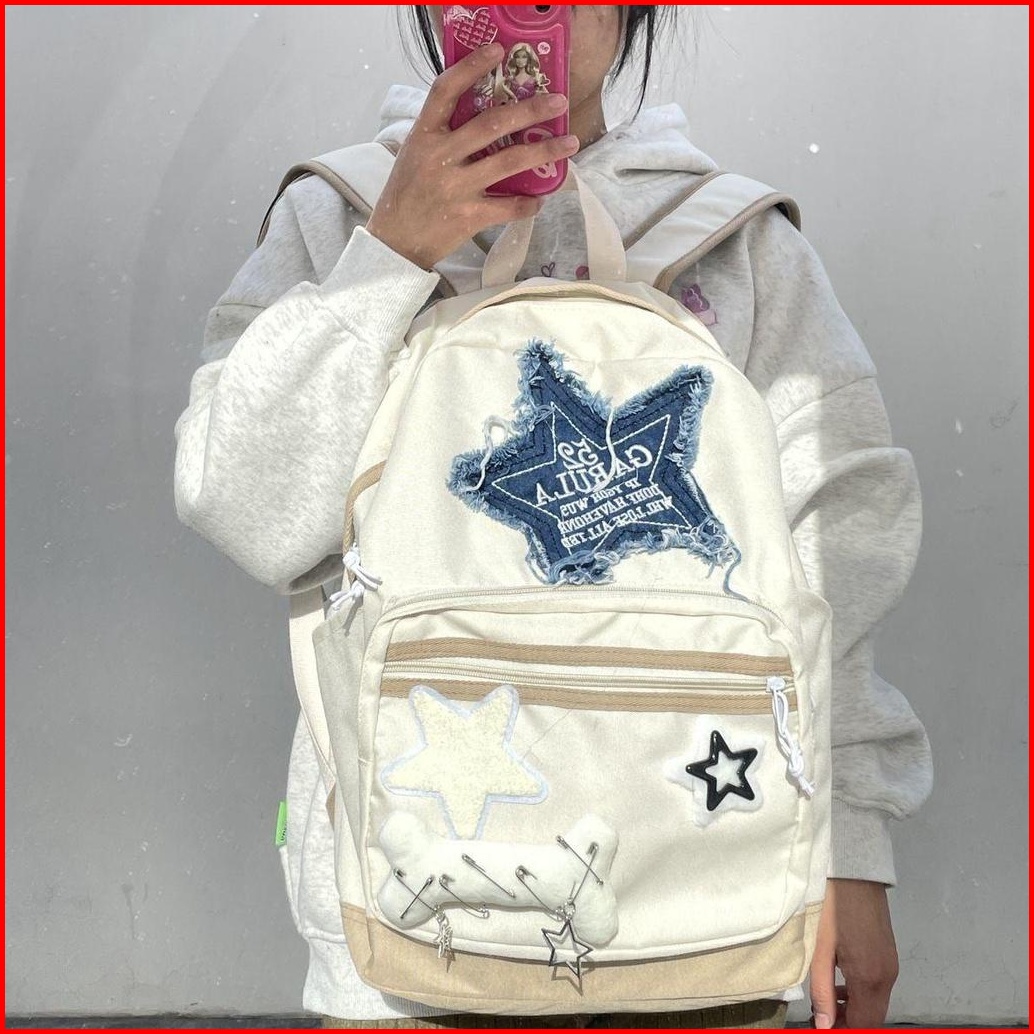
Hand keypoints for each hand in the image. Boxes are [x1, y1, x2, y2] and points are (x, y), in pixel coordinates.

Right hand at [366, 42, 578, 269]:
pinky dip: (528, 204)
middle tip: (558, 101)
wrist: (395, 242)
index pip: (445, 89)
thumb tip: (482, 112)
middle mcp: (440, 156)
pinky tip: (540, 199)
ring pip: (508, 162)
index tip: (498, 50)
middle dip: (529, 110)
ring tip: (569, 142)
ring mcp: (456, 187)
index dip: (472, 66)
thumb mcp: (414, 153)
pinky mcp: (468, 216)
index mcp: (424, 134)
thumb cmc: (406, 193)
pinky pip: (508, 207)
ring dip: (544, 151)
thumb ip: (441, 132)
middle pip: (490, 124)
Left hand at [809, 878, 899, 1027]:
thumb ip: (821, 990)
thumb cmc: (831, 908)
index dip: (844, 1031)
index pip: (864, 1026)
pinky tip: (840, 984)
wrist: (854, 874)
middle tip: (823, 1019)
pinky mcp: (889, 954)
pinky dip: (861, 994)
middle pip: (873, 1018)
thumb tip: (824, 1026)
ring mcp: (891, 965)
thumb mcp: (819, 949)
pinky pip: (878, 986)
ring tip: (827, 1004)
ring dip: (855, 1011)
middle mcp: (887, 977)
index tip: (823, 1028)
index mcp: (870, 978)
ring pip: (876, 1003)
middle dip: (850, 1024)